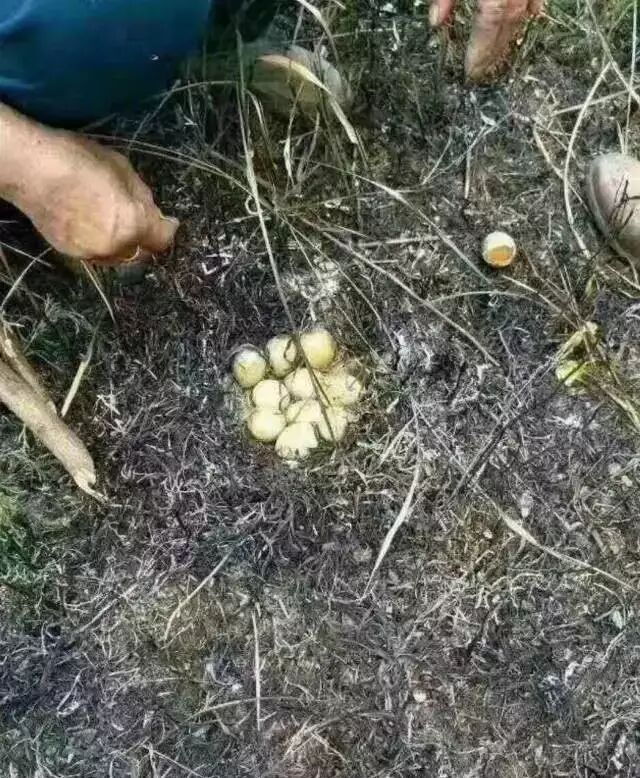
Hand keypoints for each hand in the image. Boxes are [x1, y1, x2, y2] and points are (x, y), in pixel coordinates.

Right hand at [8, 128, 177, 264]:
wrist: (32, 170)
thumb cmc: (79, 161)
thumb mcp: (122, 169)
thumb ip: (141, 196)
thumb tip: (151, 210)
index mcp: (134, 224)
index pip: (163, 240)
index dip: (169, 231)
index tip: (170, 223)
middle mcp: (116, 246)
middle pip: (141, 254)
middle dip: (146, 241)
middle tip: (145, 225)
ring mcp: (92, 253)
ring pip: (119, 257)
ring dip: (124, 246)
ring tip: (119, 227)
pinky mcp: (71, 254)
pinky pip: (96, 254)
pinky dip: (102, 244)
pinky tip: (96, 228)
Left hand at [429, 0, 544, 81]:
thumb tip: (436, 22)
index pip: (488, 24)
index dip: (481, 51)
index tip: (472, 72)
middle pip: (509, 22)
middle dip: (495, 50)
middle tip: (484, 71)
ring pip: (526, 11)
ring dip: (511, 34)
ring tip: (498, 54)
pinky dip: (531, 9)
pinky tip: (528, 18)